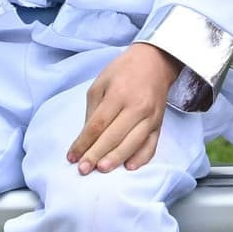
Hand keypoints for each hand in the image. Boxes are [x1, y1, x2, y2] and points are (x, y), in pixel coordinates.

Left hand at [66, 43, 182, 173]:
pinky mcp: (160, 123)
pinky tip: (129, 167)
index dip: (83, 143)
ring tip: (102, 169)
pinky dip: (141, 158)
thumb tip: (87, 138)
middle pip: (114, 136)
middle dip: (96, 154)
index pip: (98, 125)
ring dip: (116, 159)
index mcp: (119, 94)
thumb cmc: (123, 71)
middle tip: (83, 169)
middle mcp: (137, 107)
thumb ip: (93, 110)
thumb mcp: (101, 83)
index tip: (72, 156)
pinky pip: (152, 145)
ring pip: (133, 143)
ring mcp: (151, 117)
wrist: (155, 62)